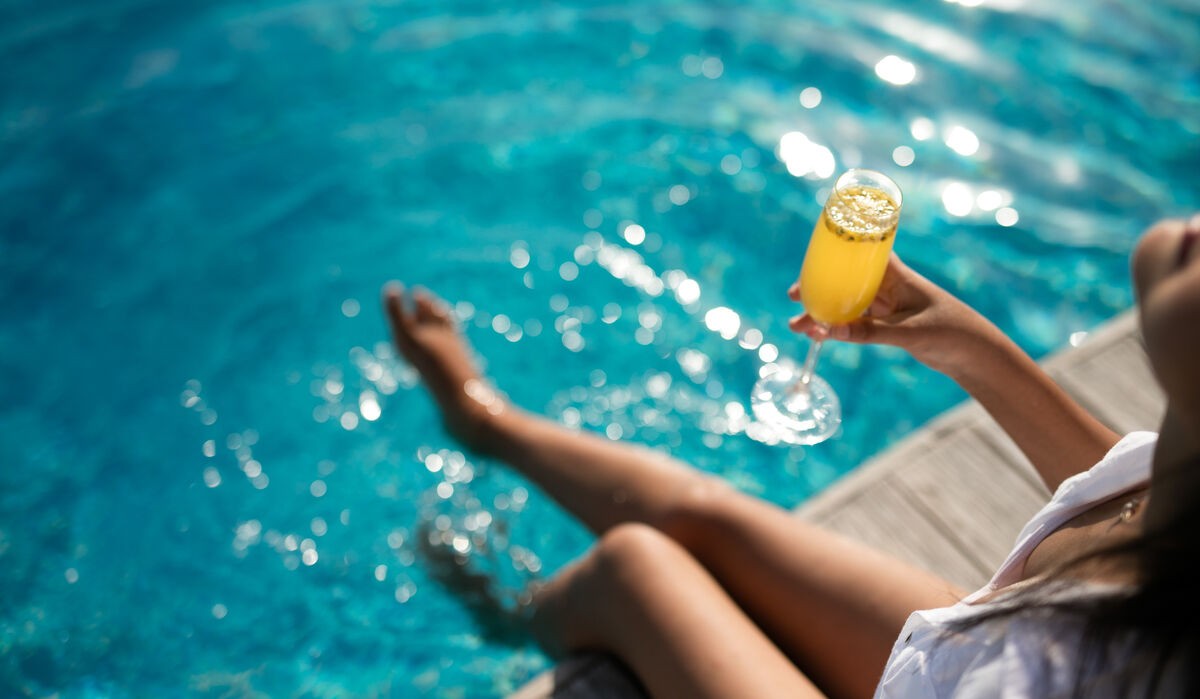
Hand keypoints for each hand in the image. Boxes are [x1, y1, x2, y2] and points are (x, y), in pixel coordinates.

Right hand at [786, 255, 1001, 376]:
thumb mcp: (908, 333)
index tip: (810, 261)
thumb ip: (870, 333)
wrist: (975, 354)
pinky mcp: (887, 325)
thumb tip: (829, 331)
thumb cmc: (951, 332)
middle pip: (845, 280)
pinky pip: (854, 322)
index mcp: (897, 275)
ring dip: (823, 313)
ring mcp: (886, 306)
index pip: (863, 251)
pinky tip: (819, 336)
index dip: (835, 253)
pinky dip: (836, 328)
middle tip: (793, 298)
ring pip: (846, 304)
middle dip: (818, 288)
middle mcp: (888, 286)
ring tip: (798, 327)